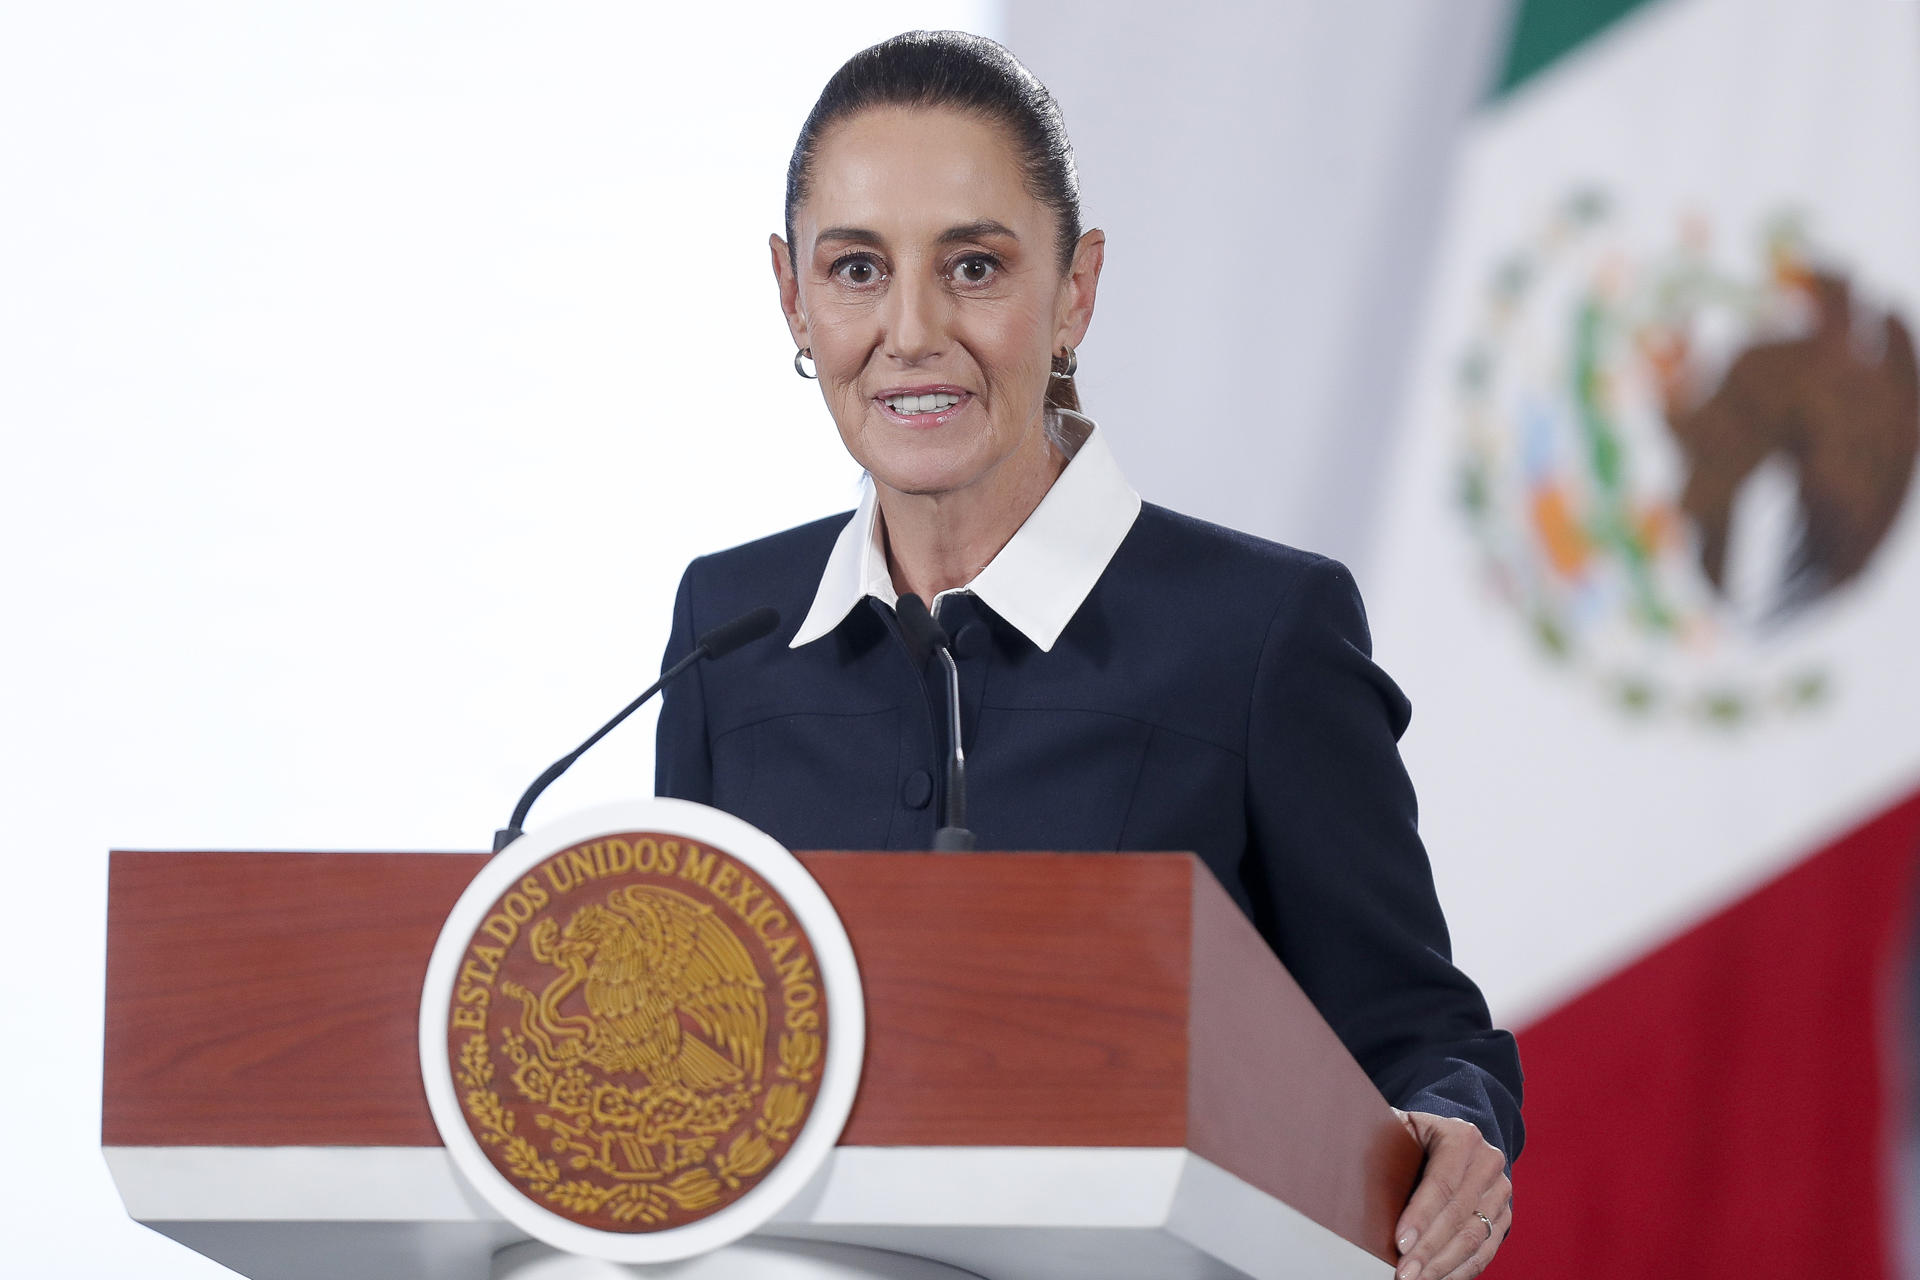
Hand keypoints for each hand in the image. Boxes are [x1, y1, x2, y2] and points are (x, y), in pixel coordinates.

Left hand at [1391, 1109, 1511, 1279]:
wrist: (1450, 1140)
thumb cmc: (1413, 1136)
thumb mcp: (1398, 1128)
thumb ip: (1382, 1141)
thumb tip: (1347, 1165)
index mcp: (1461, 1136)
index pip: (1442, 1182)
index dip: (1421, 1215)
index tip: (1400, 1242)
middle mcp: (1487, 1162)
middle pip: (1459, 1215)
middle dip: (1428, 1249)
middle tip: (1403, 1273)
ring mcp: (1499, 1191)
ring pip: (1474, 1238)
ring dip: (1443, 1265)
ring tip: (1415, 1279)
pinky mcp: (1502, 1216)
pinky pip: (1485, 1251)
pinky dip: (1460, 1270)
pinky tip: (1437, 1278)